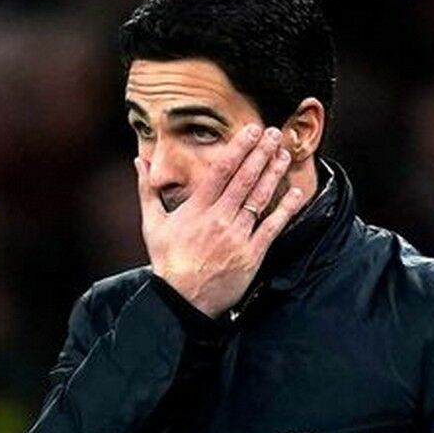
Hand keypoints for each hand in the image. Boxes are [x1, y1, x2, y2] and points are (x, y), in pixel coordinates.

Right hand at [137, 124, 308, 318]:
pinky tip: (295, 192)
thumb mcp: (152, 224)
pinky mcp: (251, 254)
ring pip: (260, 198)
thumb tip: (138, 161)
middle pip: (245, 179)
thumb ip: (147, 190)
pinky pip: (272, 227)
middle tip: (274, 133)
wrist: (180, 301)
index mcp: (196, 208)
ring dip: (274, 174)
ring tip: (284, 155)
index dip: (239, 148)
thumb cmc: (167, 262)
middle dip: (261, 153)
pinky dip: (286, 209)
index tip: (252, 131)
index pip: (222, 170)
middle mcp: (218, 218)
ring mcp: (237, 236)